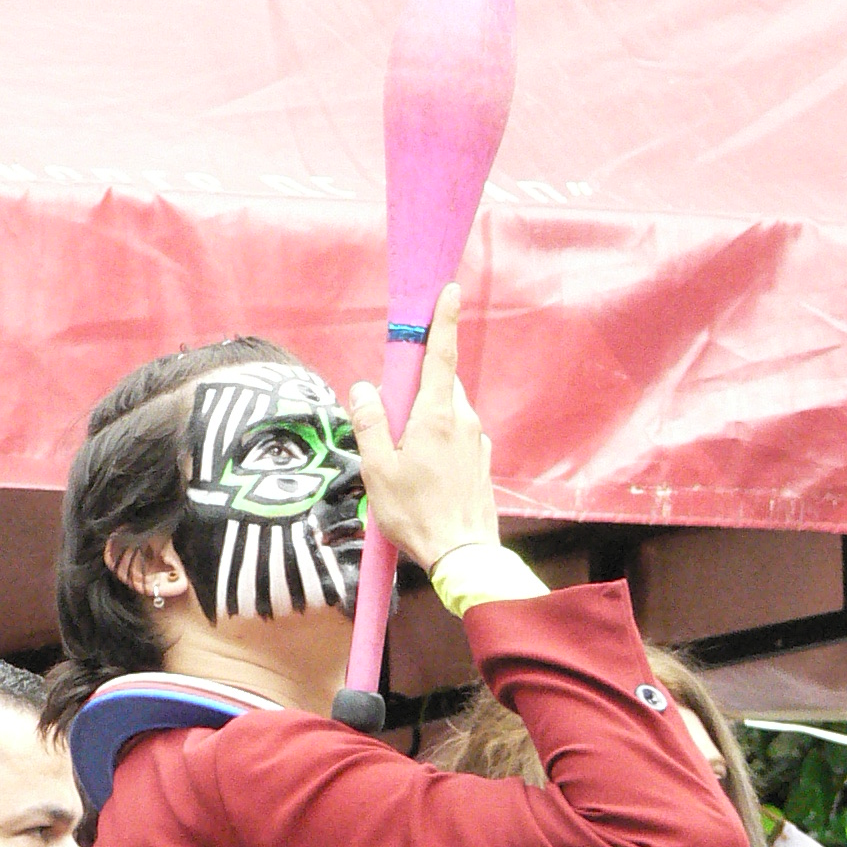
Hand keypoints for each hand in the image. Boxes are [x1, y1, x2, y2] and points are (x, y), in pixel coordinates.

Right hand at [347, 284, 498, 569]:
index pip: (441, 356)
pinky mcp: (482, 460)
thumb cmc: (416, 514)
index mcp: (436, 416)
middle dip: (417, 385)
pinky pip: (458, 435)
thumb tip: (364, 388)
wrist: (463, 554)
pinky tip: (425, 471)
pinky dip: (440, 439)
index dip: (443, 321)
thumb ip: (370, 423)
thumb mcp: (378, 470)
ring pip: (449, 410)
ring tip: (404, 455)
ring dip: (426, 416)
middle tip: (391, 413)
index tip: (448, 291)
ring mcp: (477, 440)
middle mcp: (462, 420)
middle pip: (440, 383)